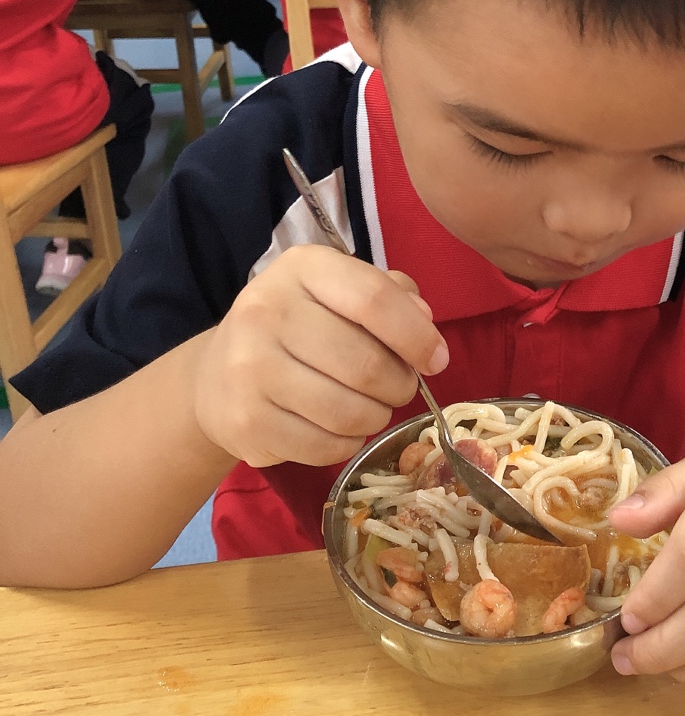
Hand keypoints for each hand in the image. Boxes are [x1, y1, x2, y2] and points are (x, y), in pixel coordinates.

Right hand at [193, 247, 447, 468]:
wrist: (216, 376)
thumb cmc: (298, 328)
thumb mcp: (339, 293)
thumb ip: (388, 296)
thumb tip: (424, 323)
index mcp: (302, 268)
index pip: (374, 300)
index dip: (417, 336)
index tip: (437, 360)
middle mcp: (267, 310)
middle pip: (366, 364)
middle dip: (400, 386)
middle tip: (399, 389)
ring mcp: (250, 368)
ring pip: (348, 412)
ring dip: (376, 418)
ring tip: (370, 409)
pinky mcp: (245, 421)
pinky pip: (324, 447)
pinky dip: (346, 444)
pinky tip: (339, 430)